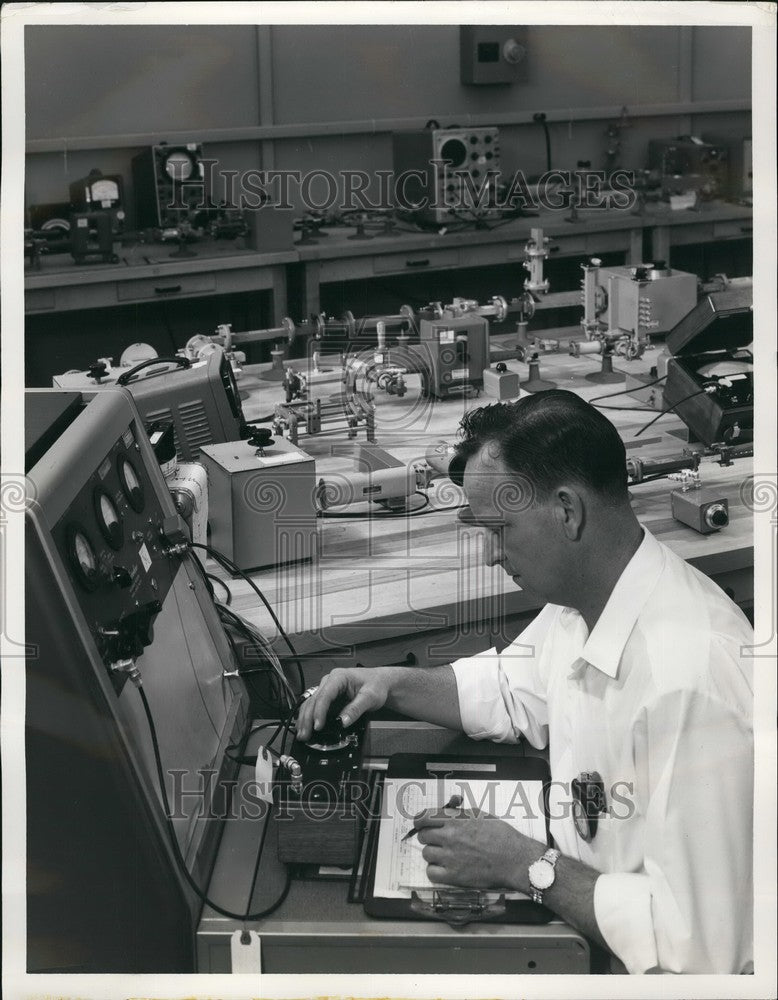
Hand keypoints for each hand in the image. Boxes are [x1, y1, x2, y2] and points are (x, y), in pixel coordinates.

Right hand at [295, 667, 390, 741]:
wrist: (380, 682)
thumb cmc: (376, 685)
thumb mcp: (370, 697)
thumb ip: (356, 709)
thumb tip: (343, 722)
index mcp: (339, 677)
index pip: (324, 695)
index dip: (319, 712)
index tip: (317, 726)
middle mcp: (330, 681)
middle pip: (314, 700)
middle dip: (307, 718)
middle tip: (305, 735)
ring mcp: (328, 689)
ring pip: (311, 704)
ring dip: (305, 719)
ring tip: (303, 734)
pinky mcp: (329, 698)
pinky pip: (316, 707)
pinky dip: (310, 718)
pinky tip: (306, 727)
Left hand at [414, 811, 542, 891]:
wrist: (514, 858)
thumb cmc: (501, 835)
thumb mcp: (479, 814)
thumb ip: (459, 812)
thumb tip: (447, 809)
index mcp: (455, 820)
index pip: (424, 818)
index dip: (419, 821)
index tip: (419, 825)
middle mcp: (449, 837)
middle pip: (423, 836)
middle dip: (429, 837)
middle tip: (438, 841)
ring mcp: (450, 857)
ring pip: (426, 854)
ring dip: (433, 854)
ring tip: (445, 855)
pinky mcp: (454, 876)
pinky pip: (431, 873)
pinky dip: (435, 871)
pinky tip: (444, 868)